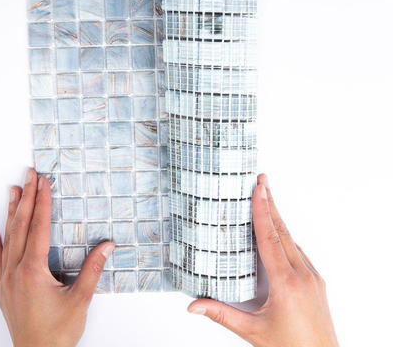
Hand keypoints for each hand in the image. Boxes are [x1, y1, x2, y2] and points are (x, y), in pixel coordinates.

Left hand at [0, 169, 114, 346]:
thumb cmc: (57, 333)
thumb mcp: (79, 300)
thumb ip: (93, 270)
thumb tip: (107, 245)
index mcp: (33, 271)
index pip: (39, 227)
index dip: (42, 202)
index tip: (44, 182)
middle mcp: (15, 271)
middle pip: (21, 226)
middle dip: (27, 198)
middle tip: (30, 175)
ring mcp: (5, 279)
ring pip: (7, 237)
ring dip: (11, 212)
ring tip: (13, 190)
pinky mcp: (2, 287)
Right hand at [187, 174, 338, 346]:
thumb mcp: (254, 332)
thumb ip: (222, 314)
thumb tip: (194, 305)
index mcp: (286, 283)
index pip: (269, 238)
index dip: (262, 211)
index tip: (258, 189)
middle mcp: (302, 275)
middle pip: (282, 231)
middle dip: (270, 202)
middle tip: (262, 179)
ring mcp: (312, 277)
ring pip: (291, 239)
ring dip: (278, 217)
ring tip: (267, 198)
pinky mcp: (316, 282)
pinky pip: (298, 251)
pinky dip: (285, 235)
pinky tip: (278, 232)